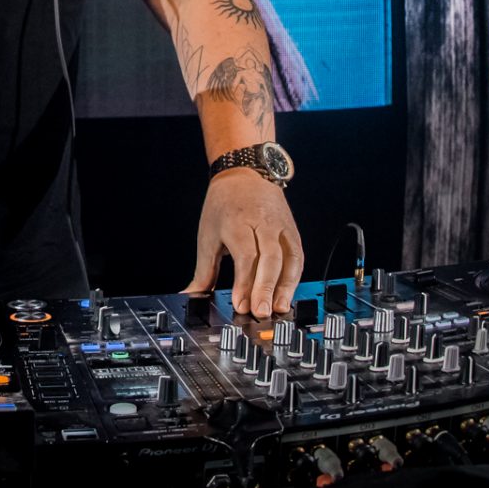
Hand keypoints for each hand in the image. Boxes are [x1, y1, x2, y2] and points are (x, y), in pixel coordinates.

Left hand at [183, 169, 303, 316]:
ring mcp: (281, 226)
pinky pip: (298, 256)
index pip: (245, 255)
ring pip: (289, 258)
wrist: (244, 174)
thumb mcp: (207, 235)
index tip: (240, 304)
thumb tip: (190, 296)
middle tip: (260, 312)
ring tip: (278, 309)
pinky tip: (286, 295)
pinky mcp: (293, 230)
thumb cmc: (223, 206)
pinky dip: (294, 278)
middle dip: (265, 287)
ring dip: (285, 286)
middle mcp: (262, 222)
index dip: (244, 282)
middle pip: (269, 258)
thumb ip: (203, 271)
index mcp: (237, 222)